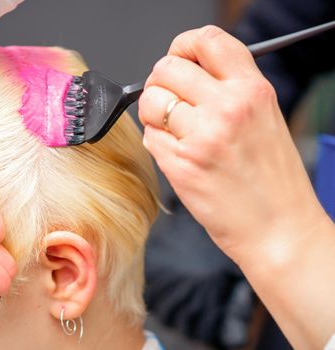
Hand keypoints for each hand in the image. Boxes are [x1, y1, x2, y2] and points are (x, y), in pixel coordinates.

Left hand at [138, 25, 327, 262]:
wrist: (278, 229)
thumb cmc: (272, 179)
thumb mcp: (264, 117)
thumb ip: (228, 89)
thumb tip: (185, 72)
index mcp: (252, 89)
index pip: (206, 40)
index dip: (182, 46)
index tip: (177, 59)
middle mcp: (227, 107)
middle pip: (166, 68)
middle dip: (160, 83)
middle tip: (169, 101)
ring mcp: (202, 136)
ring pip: (150, 102)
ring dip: (154, 115)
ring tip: (175, 132)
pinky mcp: (181, 165)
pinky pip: (149, 137)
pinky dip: (157, 144)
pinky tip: (179, 156)